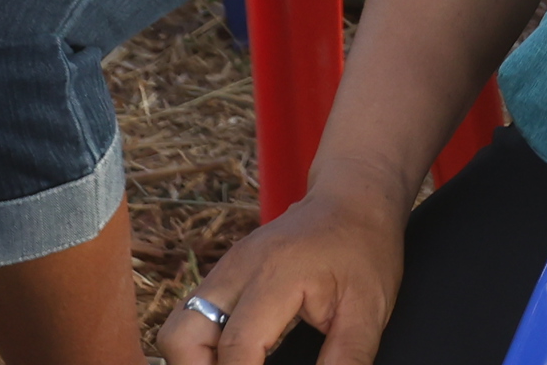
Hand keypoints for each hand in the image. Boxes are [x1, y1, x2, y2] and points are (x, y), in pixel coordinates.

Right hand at [158, 176, 411, 364]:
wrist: (352, 198)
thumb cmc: (364, 249)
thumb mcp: (369, 309)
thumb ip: (346, 359)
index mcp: (275, 275)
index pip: (236, 347)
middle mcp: (237, 270)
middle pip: (180, 337)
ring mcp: (224, 270)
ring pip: (177, 329)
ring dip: (195, 361)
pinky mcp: (222, 276)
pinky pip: (191, 318)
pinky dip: (202, 348)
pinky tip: (232, 361)